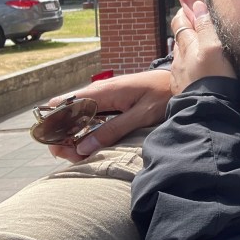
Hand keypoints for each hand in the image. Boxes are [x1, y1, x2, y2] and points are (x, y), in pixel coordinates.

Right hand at [45, 70, 171, 161]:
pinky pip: (92, 117)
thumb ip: (113, 130)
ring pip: (78, 117)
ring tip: (81, 156)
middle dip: (64, 135)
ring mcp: (105, 97)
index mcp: (103, 92)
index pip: (64, 105)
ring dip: (75, 135)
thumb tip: (82, 147)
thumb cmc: (164, 95)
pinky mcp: (113, 103)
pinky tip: (92, 146)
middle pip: (68, 114)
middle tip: (72, 157)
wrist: (184, 82)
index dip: (55, 125)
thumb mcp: (141, 115)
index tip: (58, 146)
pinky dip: (88, 131)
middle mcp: (99, 93)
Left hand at [170, 0, 235, 93]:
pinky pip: (185, 75)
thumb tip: (198, 7)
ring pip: (182, 58)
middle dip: (188, 32)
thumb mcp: (214, 47)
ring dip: (189, 52)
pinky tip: (199, 74)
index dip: (184, 14)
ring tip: (202, 52)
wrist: (209, 111)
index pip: (179, 23)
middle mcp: (179, 59)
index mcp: (187, 45)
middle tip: (199, 28)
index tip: (191, 9)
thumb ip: (206, 26)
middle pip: (180, 40)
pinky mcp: (183, 90)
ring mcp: (179, 76)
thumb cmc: (215, 77)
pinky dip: (191, 70)